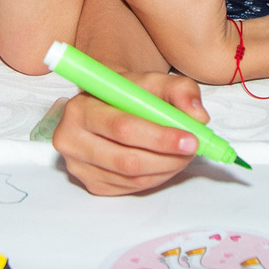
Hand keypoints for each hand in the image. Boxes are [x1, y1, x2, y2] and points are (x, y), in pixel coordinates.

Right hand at [52, 71, 207, 195]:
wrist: (106, 102)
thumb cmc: (128, 92)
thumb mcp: (154, 80)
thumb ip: (180, 90)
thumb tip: (198, 117)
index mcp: (80, 108)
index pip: (123, 128)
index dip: (160, 137)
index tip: (191, 139)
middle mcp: (71, 139)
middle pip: (126, 159)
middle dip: (167, 158)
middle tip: (194, 150)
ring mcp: (78, 166)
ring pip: (131, 178)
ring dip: (166, 169)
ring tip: (184, 154)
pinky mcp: (91, 184)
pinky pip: (129, 188)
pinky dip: (155, 178)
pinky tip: (166, 162)